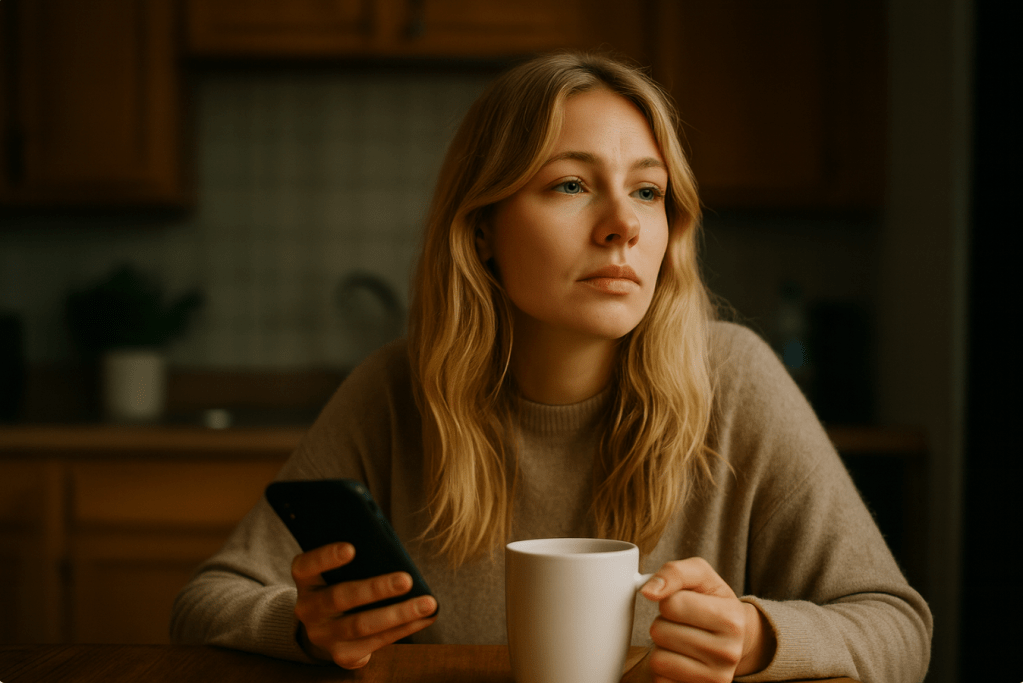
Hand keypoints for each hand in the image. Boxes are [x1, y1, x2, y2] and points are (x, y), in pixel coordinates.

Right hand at [292, 542, 437, 668]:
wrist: (324, 630)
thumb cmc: (339, 586)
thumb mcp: (335, 572)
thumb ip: (355, 561)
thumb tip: (393, 548)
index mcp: (306, 580)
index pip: (306, 566)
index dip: (326, 557)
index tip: (351, 548)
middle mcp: (308, 609)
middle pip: (341, 597)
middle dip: (376, 588)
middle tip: (406, 579)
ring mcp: (324, 635)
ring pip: (362, 625)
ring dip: (399, 614)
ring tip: (428, 603)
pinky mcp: (342, 655)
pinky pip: (376, 642)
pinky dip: (404, 628)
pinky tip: (425, 618)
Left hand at [639, 557, 774, 682]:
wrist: (735, 637)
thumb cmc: (712, 601)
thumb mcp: (700, 576)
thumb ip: (674, 573)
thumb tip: (648, 591)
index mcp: (731, 619)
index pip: (672, 604)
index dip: (670, 600)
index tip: (685, 603)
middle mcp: (728, 653)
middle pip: (660, 632)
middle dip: (664, 623)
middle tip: (683, 624)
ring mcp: (715, 679)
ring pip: (658, 659)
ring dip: (662, 647)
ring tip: (682, 641)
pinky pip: (660, 680)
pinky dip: (664, 669)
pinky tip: (682, 660)